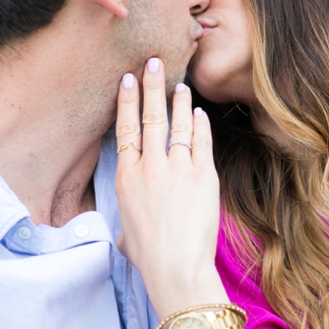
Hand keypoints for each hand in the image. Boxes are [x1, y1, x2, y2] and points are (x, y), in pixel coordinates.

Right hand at [114, 57, 221, 317]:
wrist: (176, 266)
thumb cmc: (149, 256)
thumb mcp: (125, 233)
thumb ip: (128, 218)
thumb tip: (130, 226)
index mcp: (126, 178)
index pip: (125, 129)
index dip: (127, 102)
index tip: (128, 81)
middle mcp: (150, 166)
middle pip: (150, 117)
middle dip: (152, 87)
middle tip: (154, 62)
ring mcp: (178, 168)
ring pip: (177, 124)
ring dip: (178, 101)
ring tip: (180, 83)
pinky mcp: (203, 175)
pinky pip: (201, 142)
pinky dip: (200, 125)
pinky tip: (199, 113)